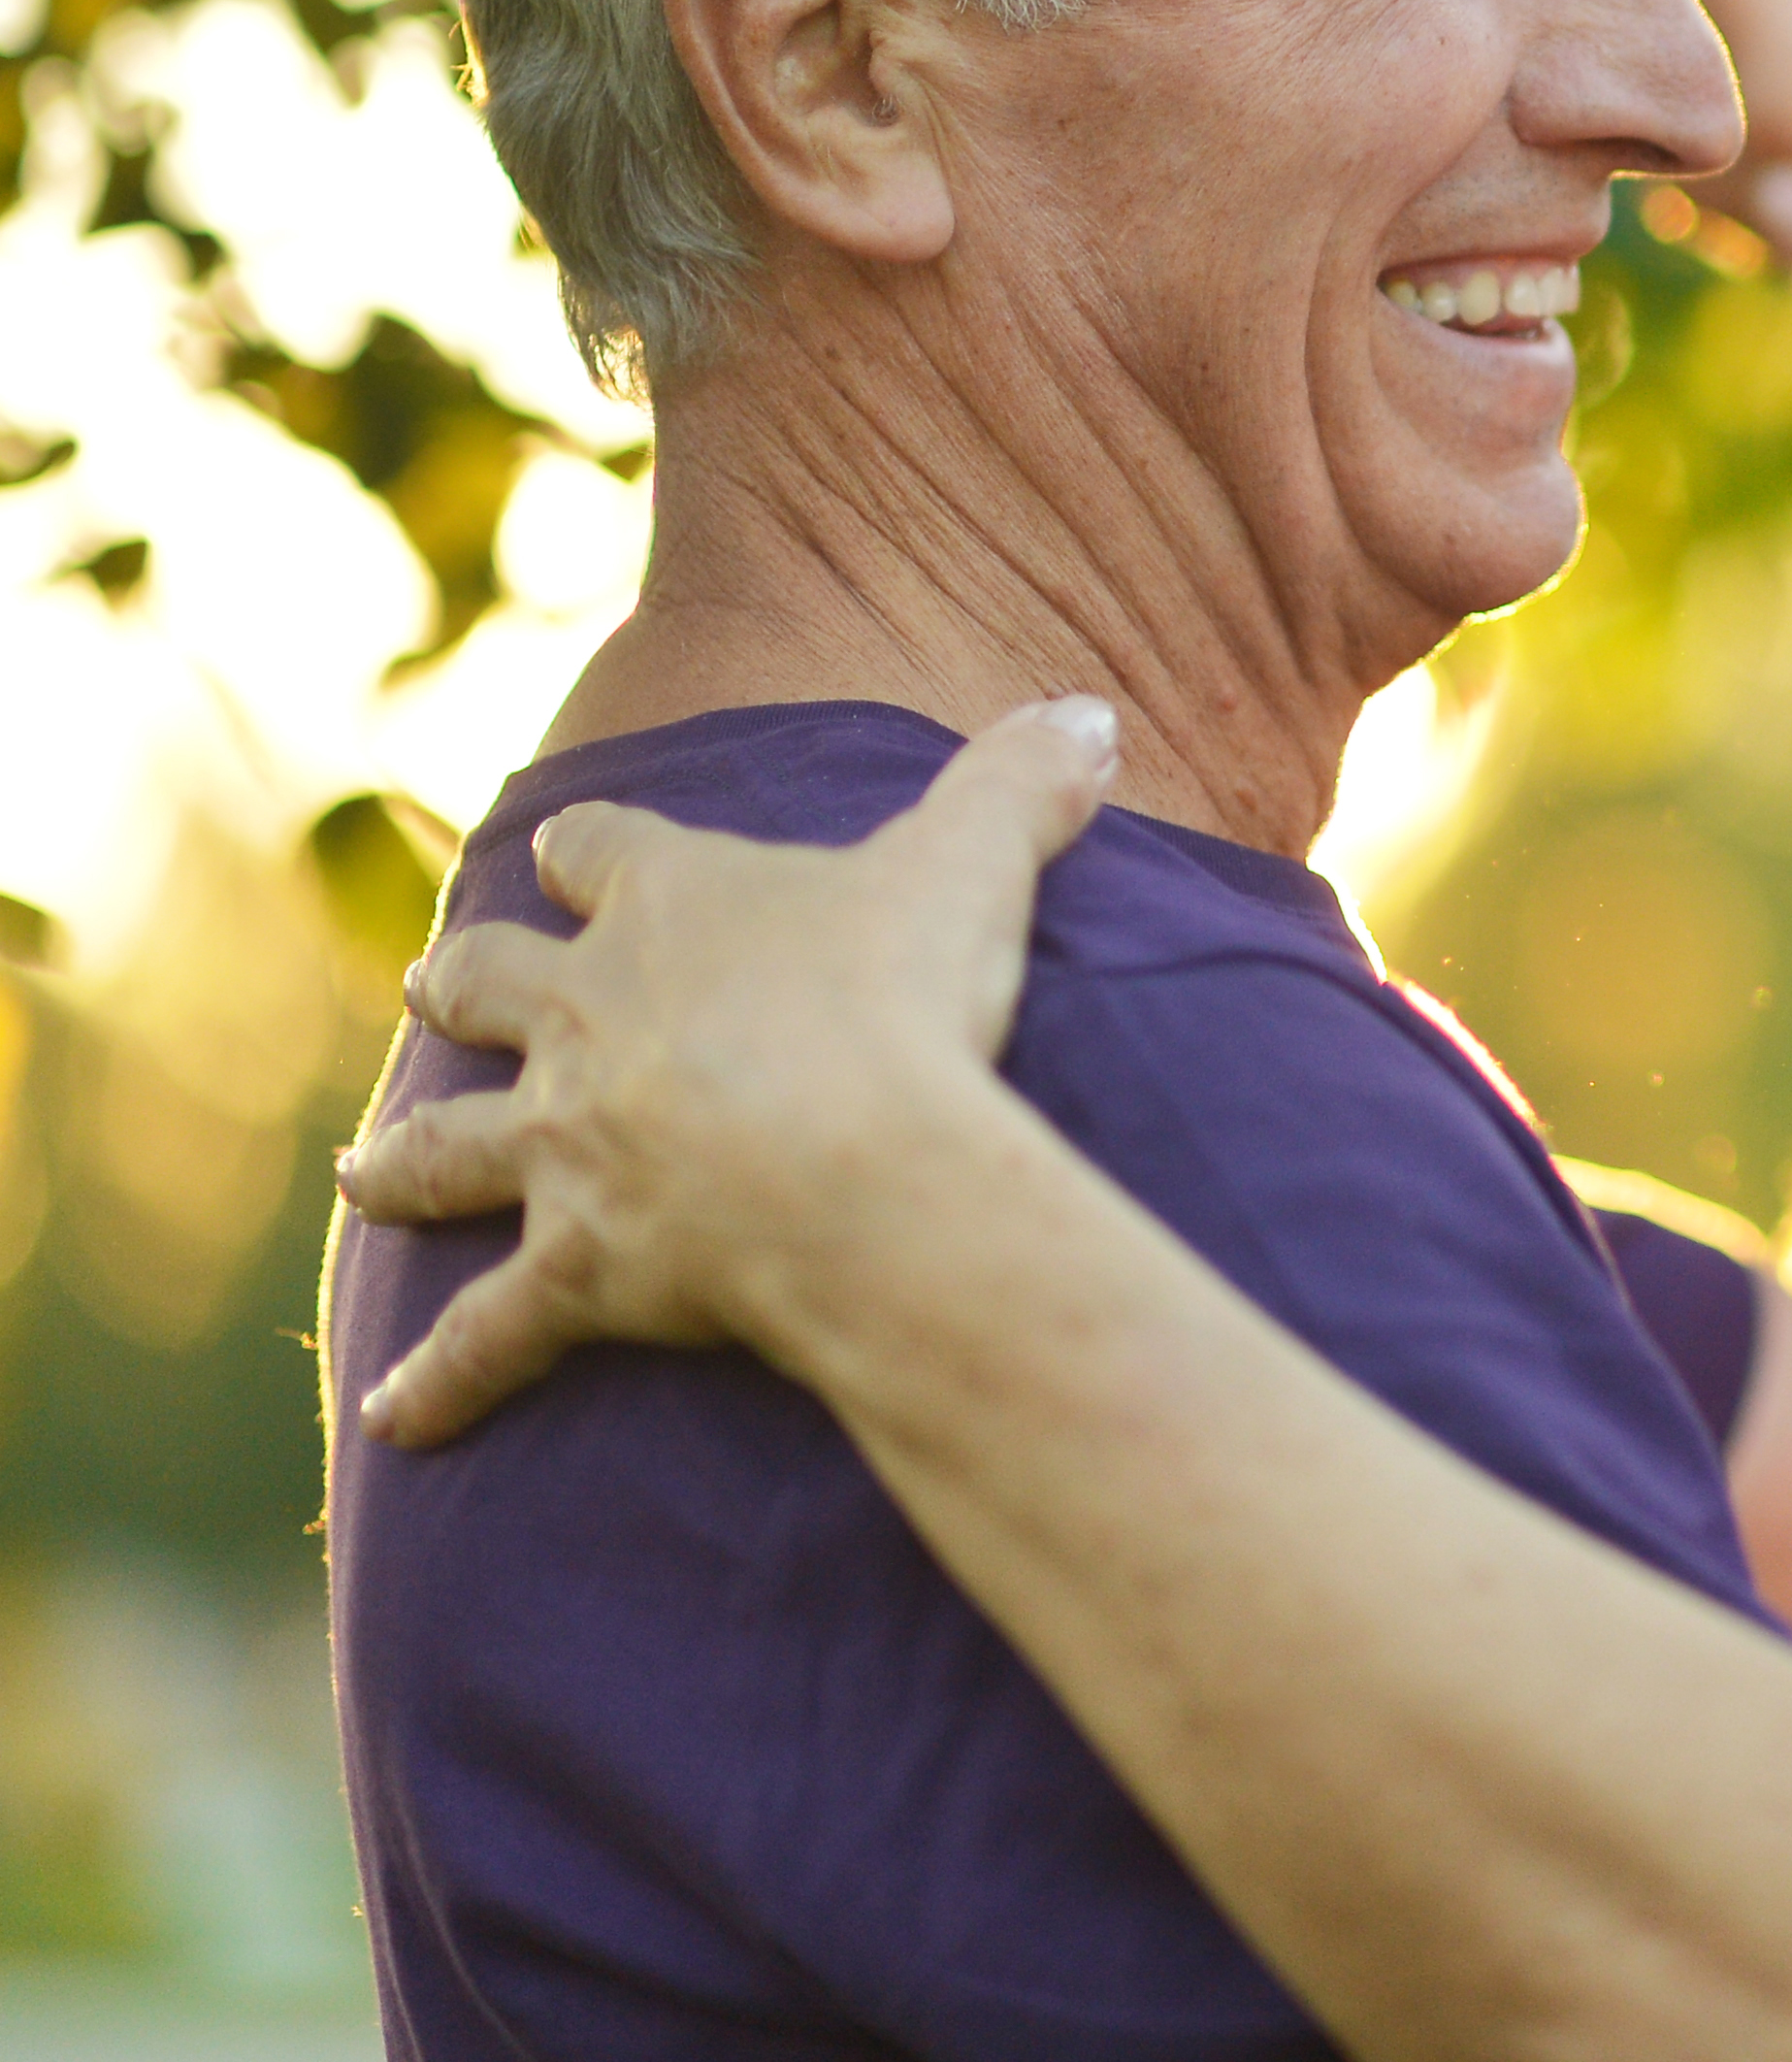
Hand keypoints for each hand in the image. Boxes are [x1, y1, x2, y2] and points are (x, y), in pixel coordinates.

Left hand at [335, 700, 1117, 1446]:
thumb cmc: (908, 1000)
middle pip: (489, 986)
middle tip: (434, 987)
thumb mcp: (978, 861)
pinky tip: (397, 1422)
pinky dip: (443, 1381)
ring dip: (400, 1164)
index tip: (564, 849)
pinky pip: (490, 1334)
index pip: (603, 854)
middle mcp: (588, 1017)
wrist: (855, 1160)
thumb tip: (1092, 712)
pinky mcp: (575, 1266)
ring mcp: (566, 1145)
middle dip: (464, 985)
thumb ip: (1021, 782)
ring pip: (448, 1148)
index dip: (587, 851)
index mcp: (672, 909)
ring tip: (358, 1176)